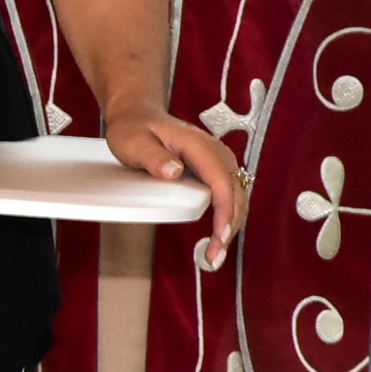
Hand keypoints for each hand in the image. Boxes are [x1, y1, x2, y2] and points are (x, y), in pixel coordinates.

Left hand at [104, 109, 244, 267]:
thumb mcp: (133, 142)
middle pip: (235, 193)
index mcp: (198, 145)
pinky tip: (217, 235)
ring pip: (237, 197)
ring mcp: (217, 161)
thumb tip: (174, 171)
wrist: (138, 115)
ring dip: (231, 225)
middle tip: (214, 256)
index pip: (221, 181)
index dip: (225, 211)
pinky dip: (227, 217)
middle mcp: (215, 152)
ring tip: (215, 253)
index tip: (221, 235)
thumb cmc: (134, 128)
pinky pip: (229, 196)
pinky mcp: (214, 170)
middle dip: (230, 226)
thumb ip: (152, 156)